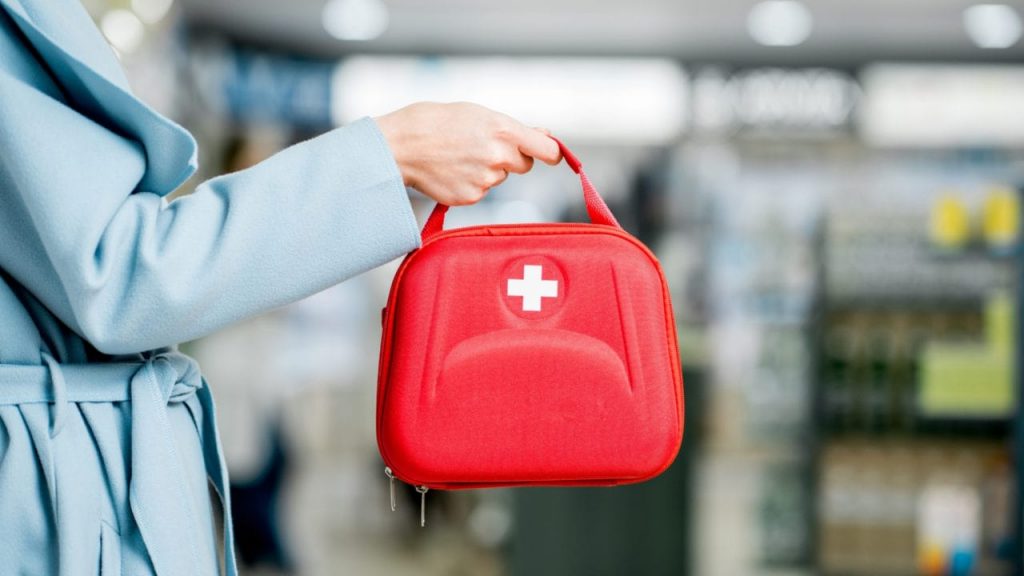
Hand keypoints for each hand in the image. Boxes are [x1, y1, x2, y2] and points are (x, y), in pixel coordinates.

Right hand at [374, 102, 560, 205]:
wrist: (401, 146)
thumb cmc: (437, 122)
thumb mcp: (478, 114)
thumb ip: (514, 128)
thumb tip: (545, 135)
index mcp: (503, 130)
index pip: (547, 151)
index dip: (551, 153)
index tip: (551, 155)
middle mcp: (498, 156)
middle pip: (524, 165)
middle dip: (511, 158)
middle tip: (482, 146)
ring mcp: (485, 180)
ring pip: (500, 178)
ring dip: (487, 169)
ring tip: (458, 156)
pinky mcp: (472, 197)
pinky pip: (482, 191)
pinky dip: (471, 183)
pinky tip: (452, 170)